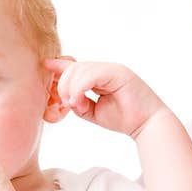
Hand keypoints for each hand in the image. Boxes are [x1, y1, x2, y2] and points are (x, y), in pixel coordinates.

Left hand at [47, 58, 165, 137]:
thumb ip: (78, 103)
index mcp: (99, 76)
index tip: (46, 65)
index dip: (60, 65)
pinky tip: (78, 101)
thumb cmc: (122, 119)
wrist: (145, 125)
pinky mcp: (118, 73)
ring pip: (80, 70)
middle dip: (63, 84)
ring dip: (70, 88)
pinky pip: (91, 75)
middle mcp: (105, 69)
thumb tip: (66, 98)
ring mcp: (112, 69)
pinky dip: (80, 88)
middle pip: (74, 67)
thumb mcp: (92, 112)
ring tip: (72, 104)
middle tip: (64, 102)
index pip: (76, 66)